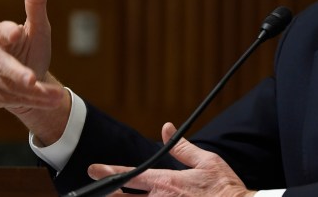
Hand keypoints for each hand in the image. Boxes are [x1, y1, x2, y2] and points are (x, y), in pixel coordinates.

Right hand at [0, 0, 67, 138]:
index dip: (7, 34)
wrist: (29, 78)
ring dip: (33, 94)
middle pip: (2, 66)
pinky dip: (27, 102)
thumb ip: (37, 4)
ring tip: (54, 96)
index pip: (0, 33)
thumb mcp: (39, 29)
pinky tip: (42, 99)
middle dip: (20, 75)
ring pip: (8, 87)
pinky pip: (7, 99)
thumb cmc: (32, 48)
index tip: (16, 33)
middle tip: (34, 81)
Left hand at [88, 123, 256, 196]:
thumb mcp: (206, 160)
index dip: (108, 171)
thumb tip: (165, 128)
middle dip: (107, 194)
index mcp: (166, 181)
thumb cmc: (225, 187)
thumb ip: (182, 146)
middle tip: (94, 191)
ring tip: (110, 196)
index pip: (130, 175)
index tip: (93, 170)